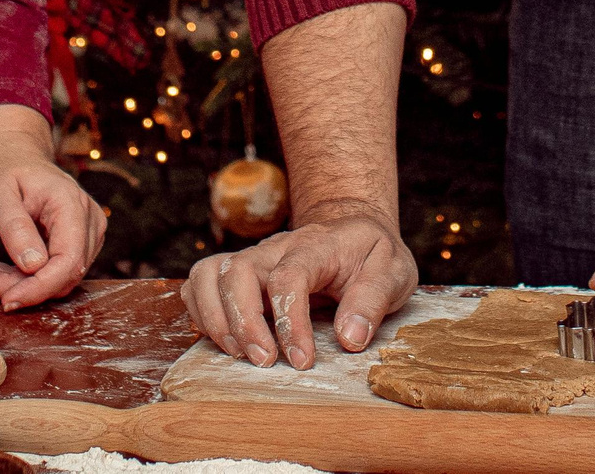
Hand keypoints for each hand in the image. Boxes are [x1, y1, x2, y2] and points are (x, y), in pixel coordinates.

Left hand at [0, 105, 107, 309]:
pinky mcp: (74, 243)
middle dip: (19, 287)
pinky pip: (51, 272)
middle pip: (62, 274)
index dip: (39, 288)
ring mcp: (85, 233)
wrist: (9, 151)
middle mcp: (88, 221)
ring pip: (55, 278)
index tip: (5, 301)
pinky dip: (19, 277)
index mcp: (70, 205)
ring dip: (15, 283)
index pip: (68, 262)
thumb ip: (16, 228)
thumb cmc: (0, 167)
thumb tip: (34, 267)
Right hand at [181, 199, 416, 370]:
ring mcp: (254, 258)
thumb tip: (349, 338)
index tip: (302, 360)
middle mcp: (276, 248)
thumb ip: (372, 301)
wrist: (354, 232)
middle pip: (237, 271)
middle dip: (244, 322)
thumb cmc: (371, 254)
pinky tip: (226, 340)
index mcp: (315, 244)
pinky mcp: (240, 273)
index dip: (289, 322)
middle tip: (264, 362)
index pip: (288, 276)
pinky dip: (202, 312)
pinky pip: (201, 282)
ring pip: (209, 273)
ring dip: (215, 318)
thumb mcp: (392, 271)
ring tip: (240, 354)